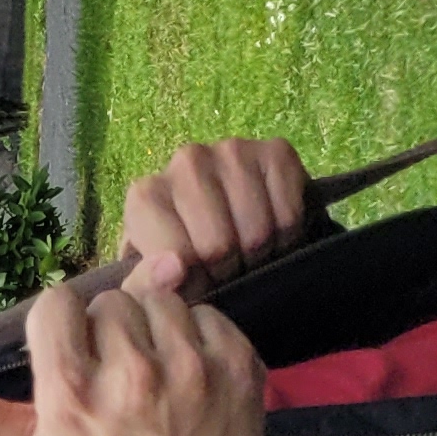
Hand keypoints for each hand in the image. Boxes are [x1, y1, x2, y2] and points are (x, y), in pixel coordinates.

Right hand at [0, 283, 269, 435]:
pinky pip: (207, 311)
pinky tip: (188, 373)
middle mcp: (128, 377)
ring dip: (155, 325)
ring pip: (160, 297)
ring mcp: (188, 369)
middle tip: (115, 373)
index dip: (62, 326)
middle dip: (109, 329)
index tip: (71, 354)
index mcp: (70, 395)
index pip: (56, 304)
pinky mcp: (234, 363)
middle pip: (108, 302)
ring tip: (152, 370)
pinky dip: (198, 335)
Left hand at [118, 137, 312, 295]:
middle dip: (225, 272)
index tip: (196, 283)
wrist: (225, 217)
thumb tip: (175, 269)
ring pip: (257, 233)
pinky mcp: (276, 150)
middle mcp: (186, 162)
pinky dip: (287, 237)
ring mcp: (232, 150)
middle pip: (219, 247)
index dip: (194, 284)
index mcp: (146, 196)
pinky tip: (271, 233)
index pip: (177, 258)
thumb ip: (146, 284)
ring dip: (257, 257)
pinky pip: (290, 215)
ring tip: (245, 254)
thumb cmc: (180, 252)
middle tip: (223, 268)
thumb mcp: (151, 277)